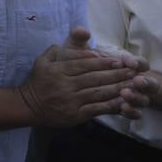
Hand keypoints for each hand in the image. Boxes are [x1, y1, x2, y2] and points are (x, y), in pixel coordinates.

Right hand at [19, 28, 154, 126]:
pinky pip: (97, 108)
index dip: (104, 62)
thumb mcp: (42, 61)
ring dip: (118, 88)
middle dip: (116, 74)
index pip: (84, 64)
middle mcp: (65, 84)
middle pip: (95, 78)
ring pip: (98, 93)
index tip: (120, 60)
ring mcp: (71, 101)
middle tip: (133, 71)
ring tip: (133, 84)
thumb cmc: (38, 81)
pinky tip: (124, 101)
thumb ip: (57, 51)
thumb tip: (72, 47)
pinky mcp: (76, 115)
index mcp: (58, 70)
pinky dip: (112, 105)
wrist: (28, 106)